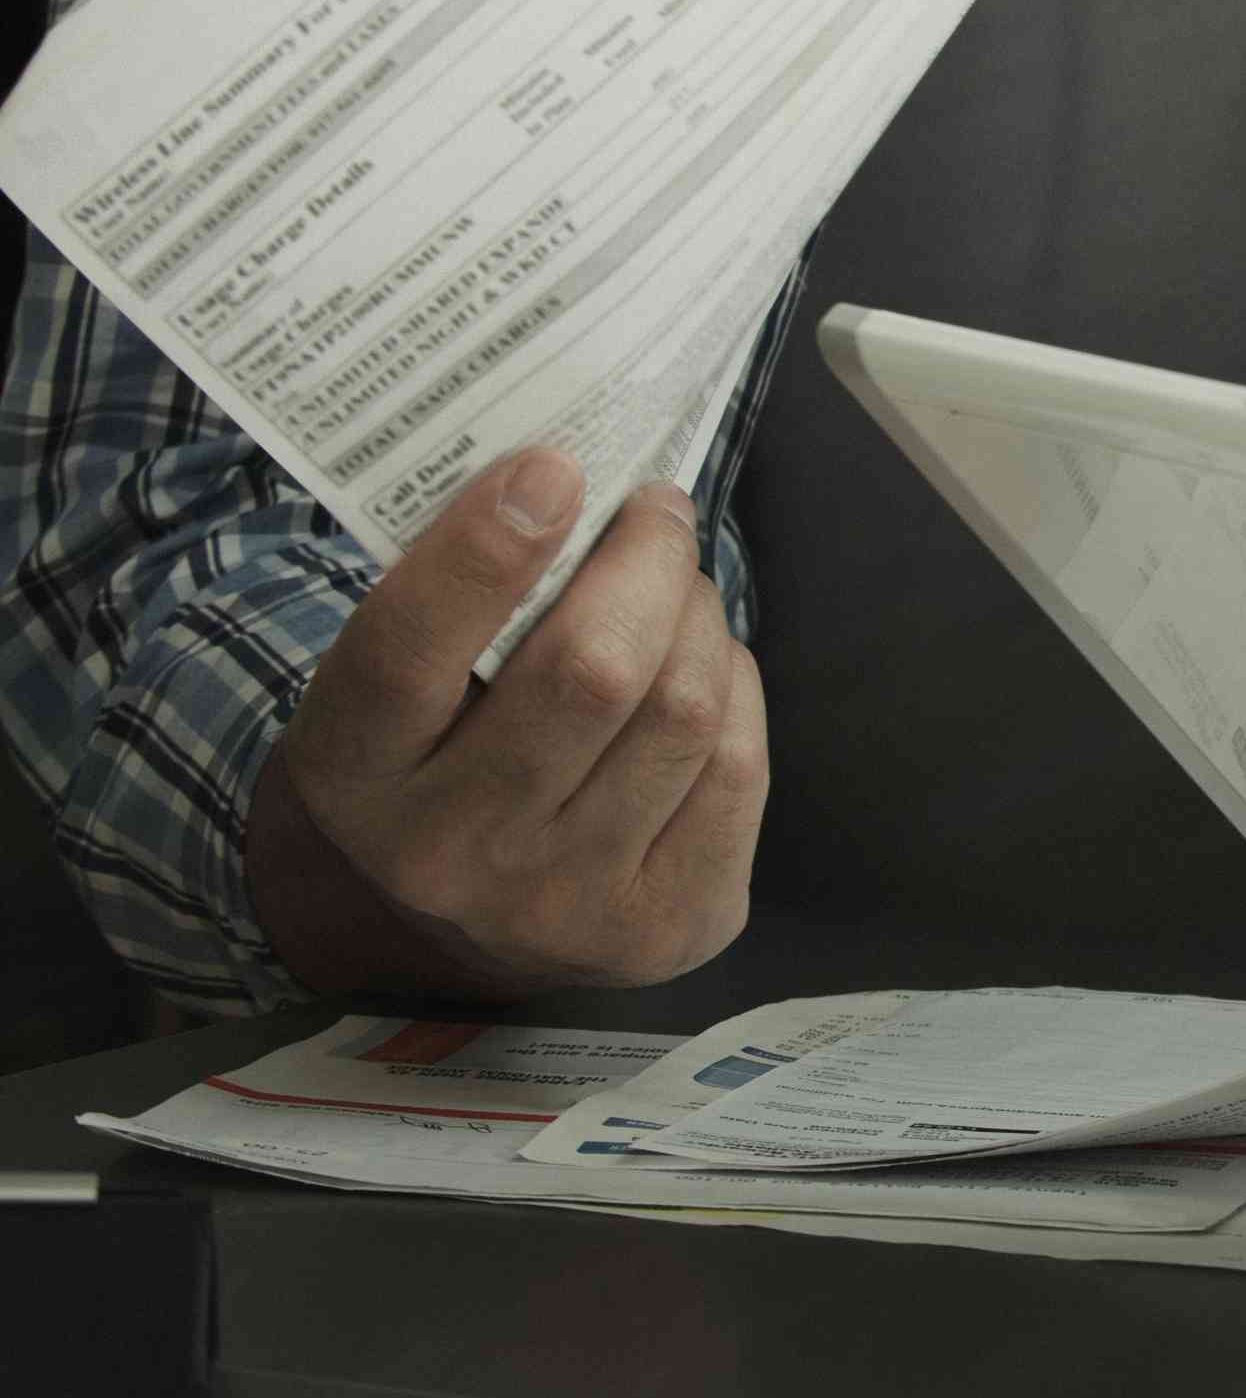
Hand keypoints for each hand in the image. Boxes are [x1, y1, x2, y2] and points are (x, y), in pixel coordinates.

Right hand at [245, 448, 765, 997]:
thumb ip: (462, 596)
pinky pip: (739, 765)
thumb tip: (575, 477)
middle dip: (646, 562)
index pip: (407, 652)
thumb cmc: (437, 751)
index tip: (553, 468)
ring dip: (698, 619)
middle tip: (654, 511)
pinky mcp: (668, 929)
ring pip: (683, 709)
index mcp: (354, 771)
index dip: (485, 552)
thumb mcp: (398, 683)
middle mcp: (447, 853)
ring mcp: (563, 903)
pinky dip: (734, 689)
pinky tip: (700, 674)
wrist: (457, 921)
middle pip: (591, 672)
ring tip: (675, 591)